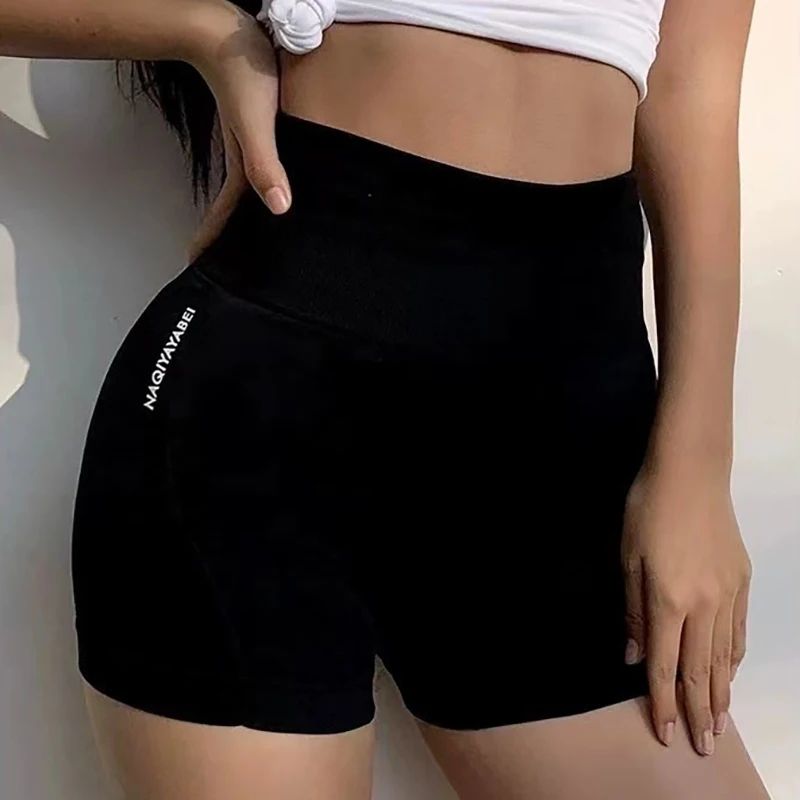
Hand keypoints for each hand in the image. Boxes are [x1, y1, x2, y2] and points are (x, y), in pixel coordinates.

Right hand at [186, 4, 290, 259]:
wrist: (228, 30)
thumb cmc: (241, 72)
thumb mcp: (255, 122)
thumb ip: (264, 163)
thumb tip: (279, 208)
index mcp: (242, 169)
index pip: (227, 216)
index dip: (214, 242)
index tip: (199, 266)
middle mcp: (246, 162)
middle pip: (239, 210)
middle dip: (233, 238)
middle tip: (235, 267)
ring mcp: (252, 146)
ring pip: (253, 190)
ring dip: (251, 215)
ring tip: (259, 239)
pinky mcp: (263, 129)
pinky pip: (265, 167)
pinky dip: (269, 185)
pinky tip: (281, 188)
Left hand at [621, 464, 751, 756]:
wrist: (690, 473)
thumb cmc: (647, 510)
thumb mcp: (627, 558)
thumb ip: (632, 611)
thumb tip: (632, 656)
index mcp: (668, 599)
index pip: (666, 665)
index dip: (664, 702)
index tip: (666, 733)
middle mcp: (704, 604)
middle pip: (702, 670)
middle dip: (699, 711)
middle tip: (702, 745)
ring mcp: (729, 593)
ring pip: (726, 655)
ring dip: (722, 693)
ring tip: (719, 722)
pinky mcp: (742, 580)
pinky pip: (739, 630)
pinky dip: (735, 657)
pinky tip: (731, 671)